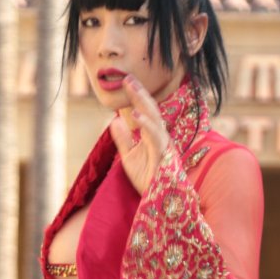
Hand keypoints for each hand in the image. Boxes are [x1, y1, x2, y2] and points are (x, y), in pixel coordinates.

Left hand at [109, 76, 169, 193]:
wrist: (159, 202)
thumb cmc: (147, 180)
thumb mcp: (128, 157)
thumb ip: (123, 139)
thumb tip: (115, 120)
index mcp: (152, 135)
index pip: (144, 111)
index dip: (136, 96)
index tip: (125, 80)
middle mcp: (160, 136)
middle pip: (150, 109)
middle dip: (140, 92)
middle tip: (127, 76)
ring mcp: (163, 145)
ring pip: (154, 118)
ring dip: (142, 101)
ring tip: (131, 87)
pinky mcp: (164, 155)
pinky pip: (155, 136)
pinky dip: (145, 124)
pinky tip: (135, 114)